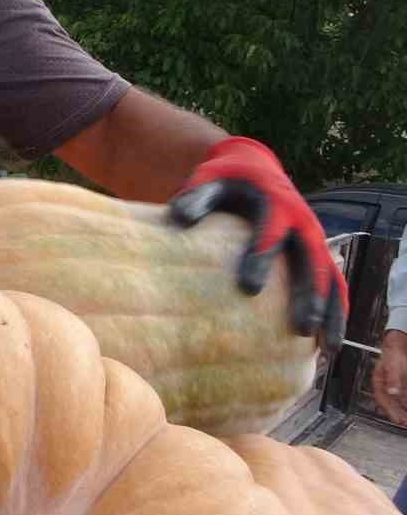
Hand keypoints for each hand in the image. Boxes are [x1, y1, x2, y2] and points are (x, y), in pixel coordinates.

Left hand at [168, 136, 347, 351]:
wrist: (254, 166)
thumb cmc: (226, 179)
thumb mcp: (210, 180)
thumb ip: (196, 197)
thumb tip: (178, 218)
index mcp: (276, 204)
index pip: (270, 233)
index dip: (260, 258)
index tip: (248, 288)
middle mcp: (303, 223)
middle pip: (311, 262)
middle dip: (308, 295)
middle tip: (300, 328)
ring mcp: (315, 240)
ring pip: (331, 277)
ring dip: (330, 310)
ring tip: (327, 348)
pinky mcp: (318, 253)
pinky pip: (334, 284)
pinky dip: (336, 311)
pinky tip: (329, 343)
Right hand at [374, 331, 406, 425]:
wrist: (400, 341)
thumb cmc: (394, 349)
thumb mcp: (393, 362)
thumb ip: (393, 377)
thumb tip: (392, 391)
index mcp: (379, 380)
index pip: (382, 399)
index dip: (391, 411)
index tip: (399, 420)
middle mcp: (386, 385)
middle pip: (391, 403)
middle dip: (399, 415)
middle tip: (405, 423)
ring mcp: (395, 386)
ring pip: (399, 402)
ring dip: (403, 411)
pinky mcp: (402, 385)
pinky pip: (404, 397)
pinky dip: (405, 404)